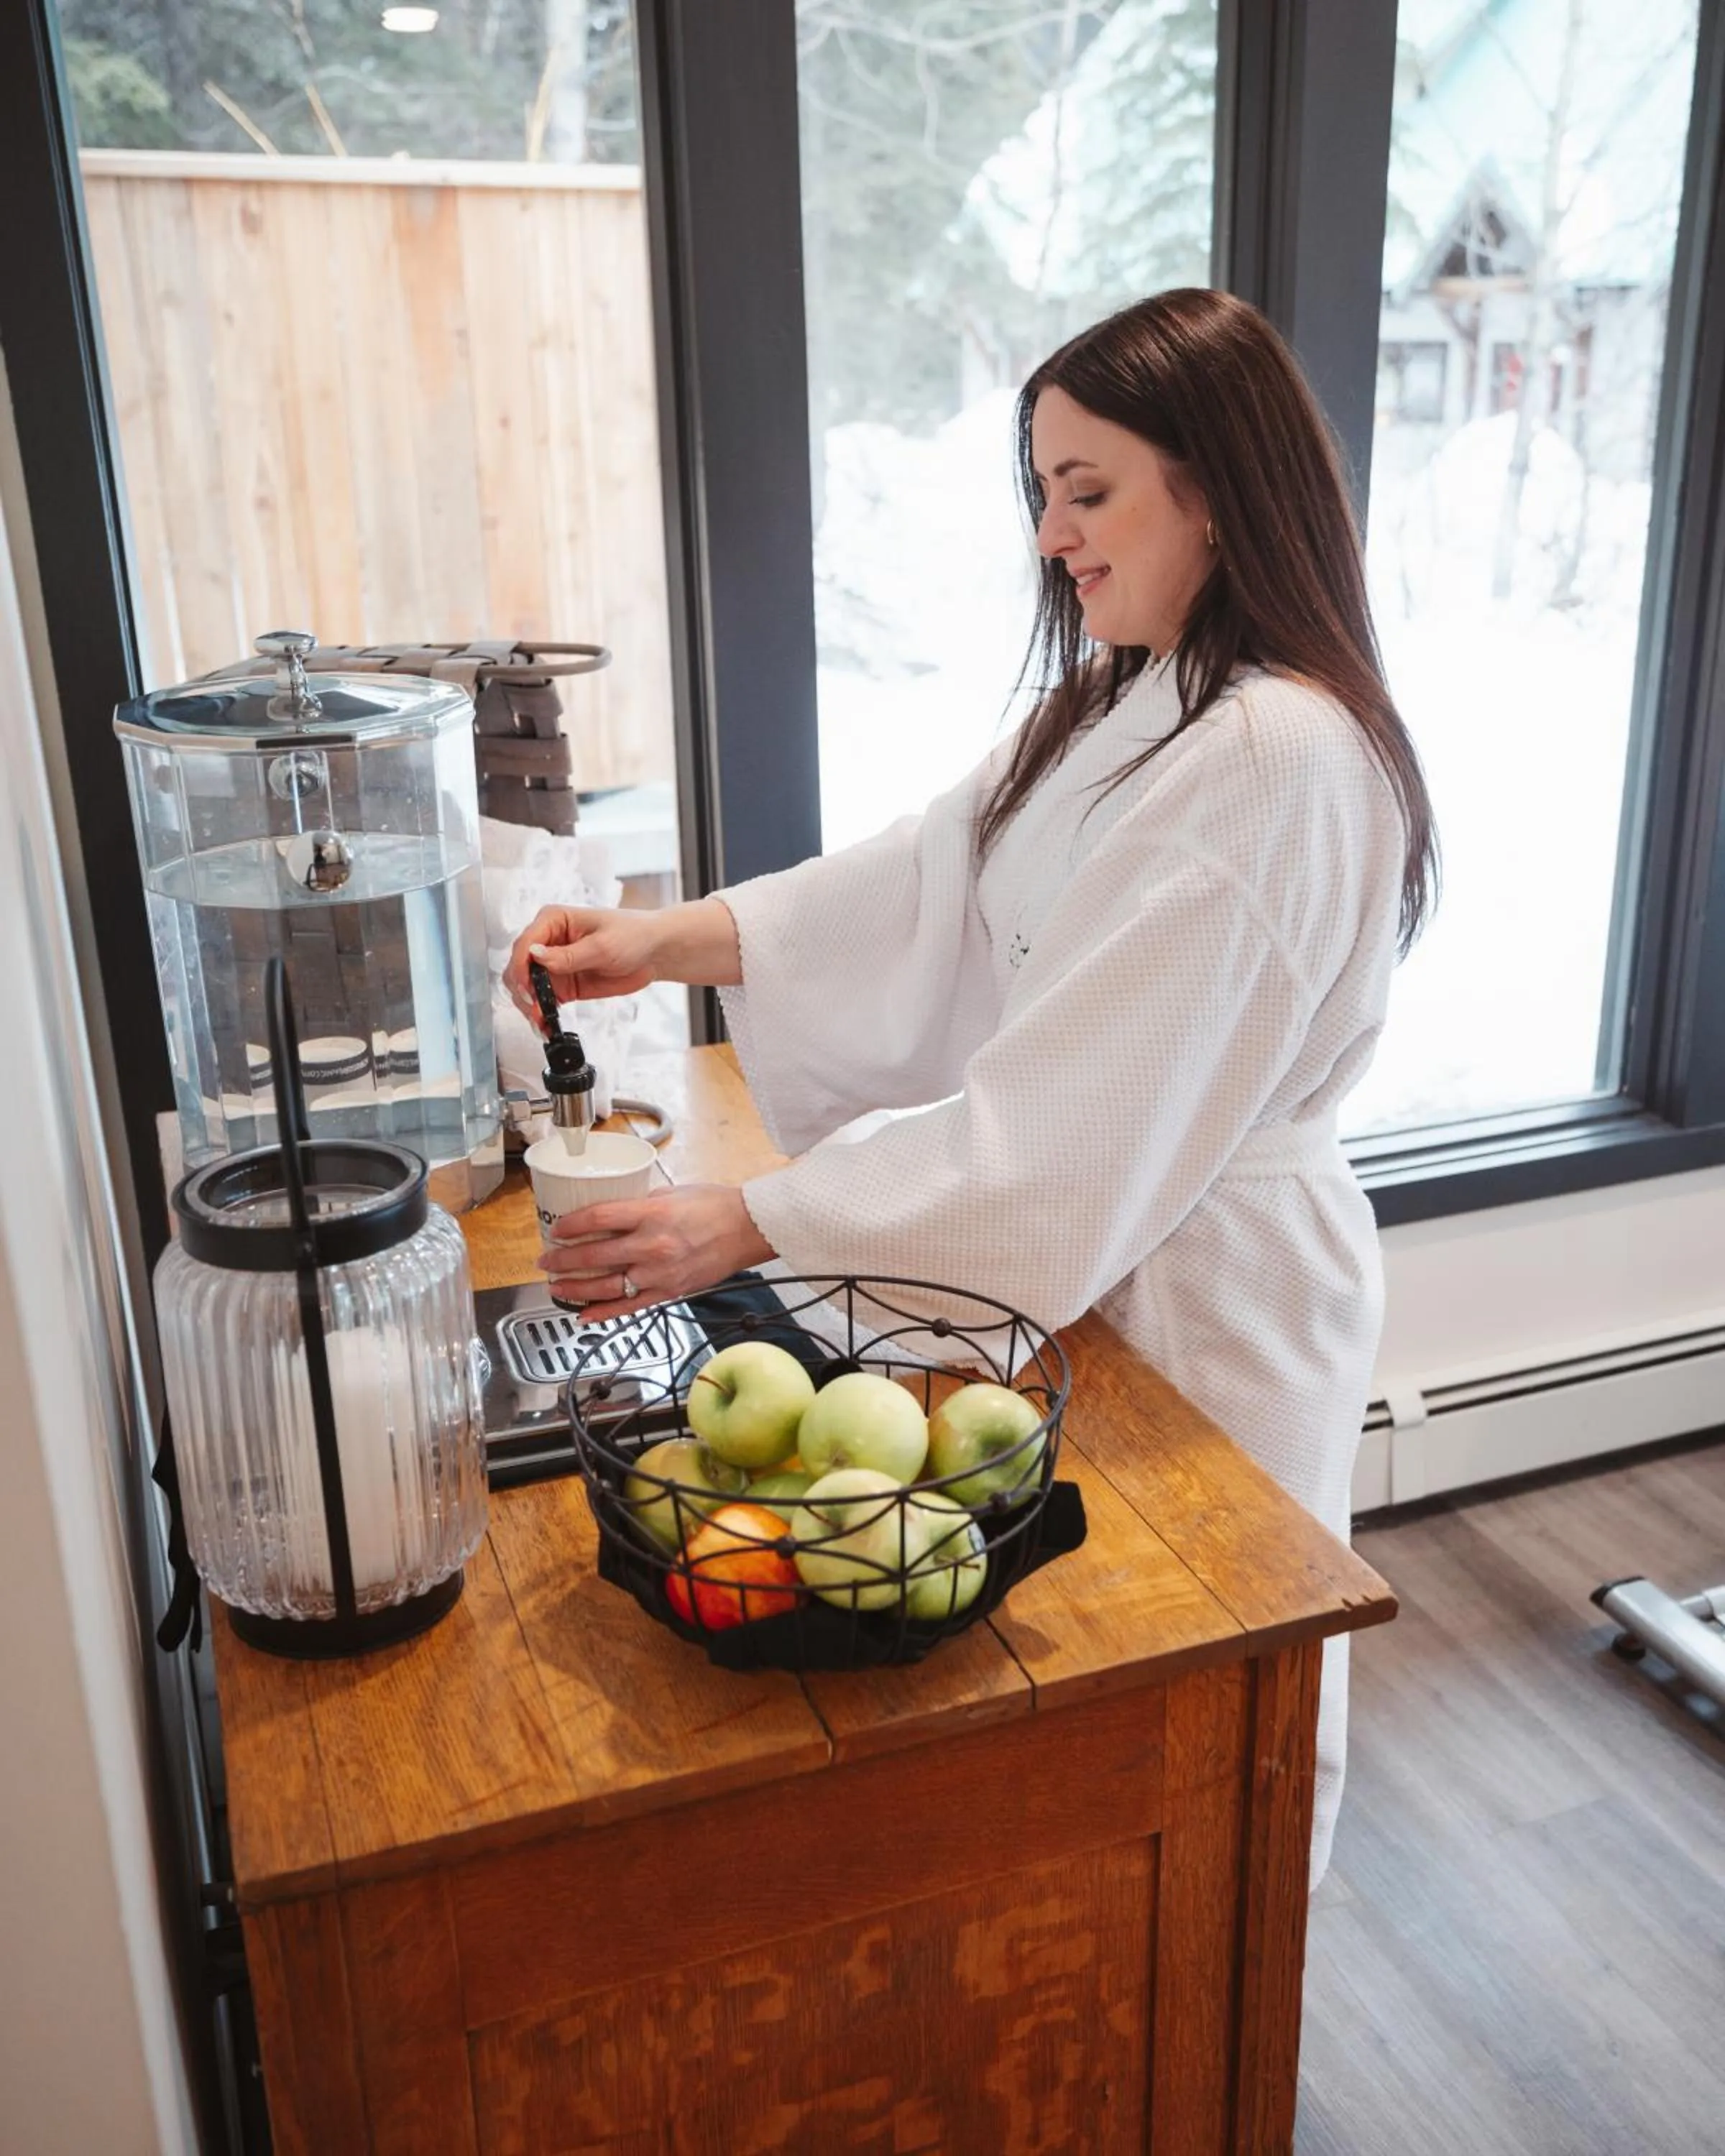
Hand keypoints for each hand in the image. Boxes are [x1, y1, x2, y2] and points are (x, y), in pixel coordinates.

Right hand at [504, 905, 661, 1019]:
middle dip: (522, 990)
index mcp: (553, 920)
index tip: (528, 988)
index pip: (525, 944)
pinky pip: (543, 1000)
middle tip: (535, 1008)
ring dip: (528, 1005)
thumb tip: (536, 956)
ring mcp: (553, 965)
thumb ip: (569, 955)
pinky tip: (546, 1024)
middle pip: (518, 967)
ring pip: (526, 987)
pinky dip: (541, 1013)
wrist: (654, 953)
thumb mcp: (602, 945)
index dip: (521, 968)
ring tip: (541, 1021)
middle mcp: (548, 941)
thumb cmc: (632, 935)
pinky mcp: (562, 985)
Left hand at [537, 1183, 774, 1318]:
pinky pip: (629, 1306)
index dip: (570, 1226)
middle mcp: (652, 1246)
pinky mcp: (669, 1292)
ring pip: (606, 1285)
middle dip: (563, 1259)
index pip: (597, 1219)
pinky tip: (584, 1315)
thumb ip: (640, 1204)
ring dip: (575, 1288)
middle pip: (594, 1254)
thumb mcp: (672, 1193)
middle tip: (545, 1261)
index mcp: (652, 1214)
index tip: (556, 1229)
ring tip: (555, 1288)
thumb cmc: (717, 1206)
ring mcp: (660, 1273)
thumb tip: (613, 1214)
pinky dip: (604, 1312)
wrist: (749, 1230)